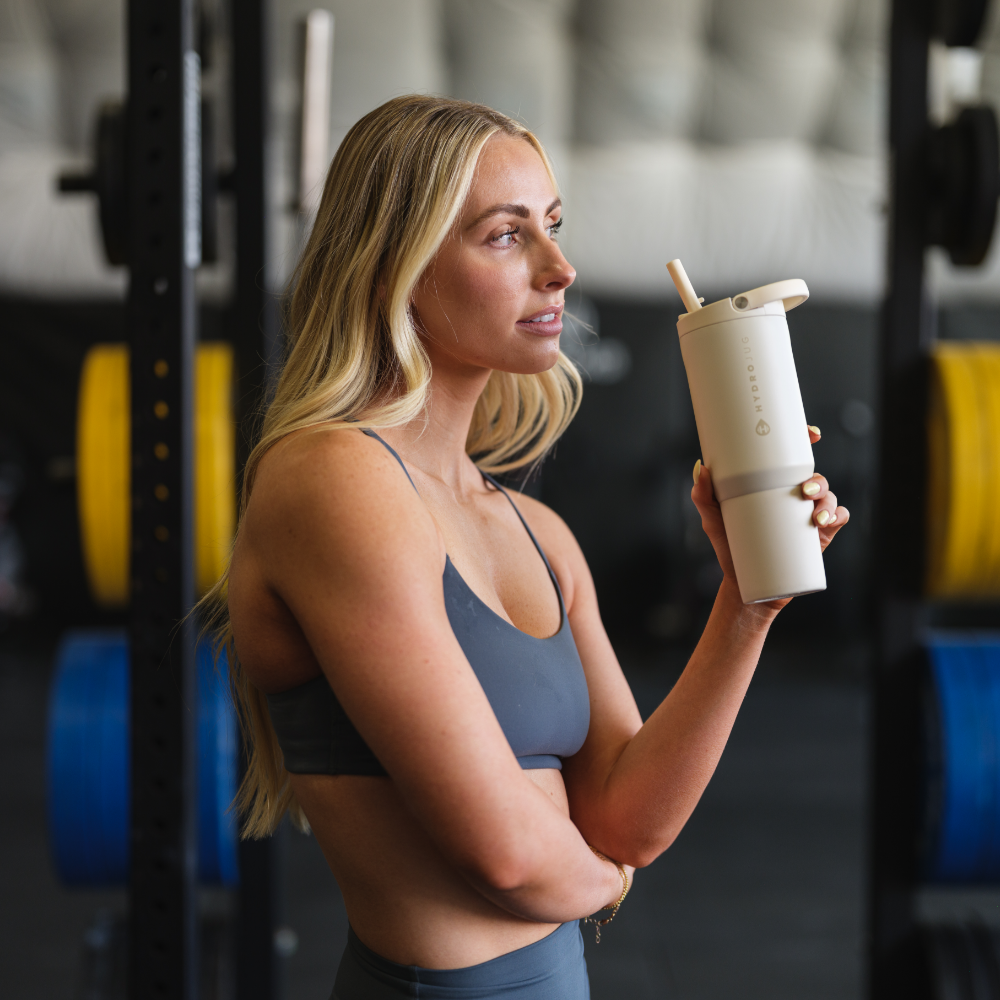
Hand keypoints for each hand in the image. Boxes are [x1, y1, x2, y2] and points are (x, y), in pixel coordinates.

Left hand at [690, 424, 849, 609]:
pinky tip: (826, 521)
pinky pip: (839, 518)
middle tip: (804, 487)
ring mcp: (808, 513)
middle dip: (817, 477)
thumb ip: (703, 495)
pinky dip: (837, 516)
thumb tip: (703, 468)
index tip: (811, 434)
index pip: (792, 456)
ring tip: (814, 514)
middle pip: (814, 474)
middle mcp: (793, 494)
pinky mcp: (820, 535)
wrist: (743, 582)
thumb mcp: (712, 519)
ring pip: (828, 496)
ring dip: (827, 499)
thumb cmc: (729, 545)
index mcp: (771, 484)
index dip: (805, 440)